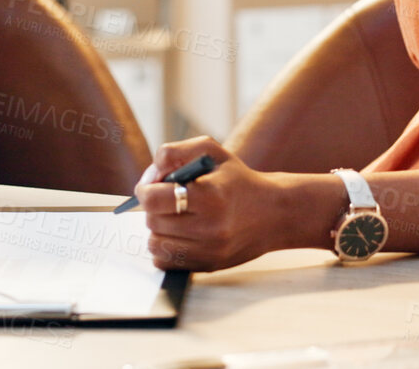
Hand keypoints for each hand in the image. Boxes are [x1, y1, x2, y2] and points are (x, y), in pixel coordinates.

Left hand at [135, 136, 306, 271]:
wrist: (274, 212)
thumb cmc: (237, 179)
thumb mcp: (210, 152)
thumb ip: (173, 153)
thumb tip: (148, 178)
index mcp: (211, 196)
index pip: (155, 199)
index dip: (145, 190)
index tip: (150, 186)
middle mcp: (211, 227)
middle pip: (153, 221)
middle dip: (153, 208)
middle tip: (166, 200)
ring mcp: (210, 251)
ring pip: (155, 244)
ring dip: (157, 229)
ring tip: (174, 217)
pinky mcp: (209, 266)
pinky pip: (165, 263)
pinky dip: (164, 248)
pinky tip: (178, 235)